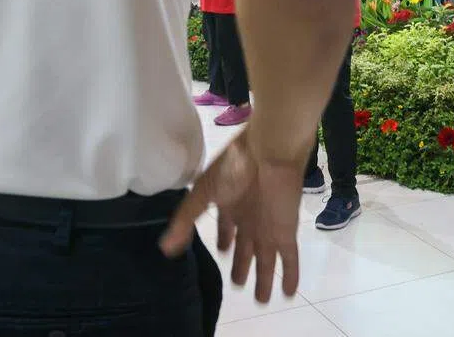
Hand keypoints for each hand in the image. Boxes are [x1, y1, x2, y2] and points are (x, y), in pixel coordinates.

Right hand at [160, 128, 305, 303]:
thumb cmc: (233, 168)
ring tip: (262, 299)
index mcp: (230, 207)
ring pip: (266, 260)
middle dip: (242, 266)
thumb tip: (164, 248)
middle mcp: (249, 220)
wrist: (269, 153)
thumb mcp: (203, 194)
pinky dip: (289, 276)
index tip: (223, 253)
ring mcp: (268, 227)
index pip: (226, 230)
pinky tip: (288, 293)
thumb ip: (185, 219)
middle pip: (245, 249)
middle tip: (237, 283)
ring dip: (264, 279)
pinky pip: (289, 259)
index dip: (225, 243)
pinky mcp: (286, 232)